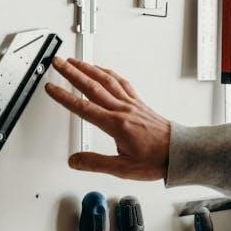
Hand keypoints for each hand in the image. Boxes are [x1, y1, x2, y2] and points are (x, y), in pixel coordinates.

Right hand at [45, 57, 170, 179]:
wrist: (179, 152)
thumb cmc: (156, 159)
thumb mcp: (122, 169)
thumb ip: (96, 163)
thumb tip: (74, 160)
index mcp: (116, 124)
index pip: (83, 108)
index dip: (64, 97)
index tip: (51, 88)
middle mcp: (122, 109)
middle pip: (92, 86)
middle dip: (72, 72)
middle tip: (58, 62)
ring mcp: (130, 103)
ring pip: (106, 80)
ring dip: (88, 68)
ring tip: (75, 61)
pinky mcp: (138, 102)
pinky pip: (121, 82)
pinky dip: (108, 73)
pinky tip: (102, 70)